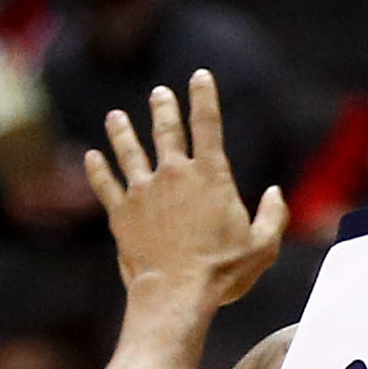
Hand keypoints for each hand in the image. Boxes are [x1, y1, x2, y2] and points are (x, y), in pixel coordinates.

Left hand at [84, 74, 286, 313]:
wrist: (176, 292)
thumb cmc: (222, 272)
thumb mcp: (263, 246)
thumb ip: (273, 216)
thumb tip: (276, 193)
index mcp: (211, 176)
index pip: (208, 124)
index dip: (204, 96)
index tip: (199, 76)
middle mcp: (174, 174)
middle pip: (166, 131)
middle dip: (163, 108)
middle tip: (159, 93)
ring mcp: (143, 191)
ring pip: (129, 152)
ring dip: (122, 132)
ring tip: (114, 117)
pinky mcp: (121, 213)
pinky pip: (106, 185)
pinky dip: (97, 170)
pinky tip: (91, 158)